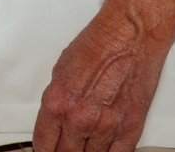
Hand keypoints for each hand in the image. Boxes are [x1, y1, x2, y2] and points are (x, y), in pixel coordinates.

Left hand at [30, 10, 166, 151]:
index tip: (48, 150)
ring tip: (86, 143)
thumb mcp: (61, 70)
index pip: (44, 144)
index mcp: (57, 103)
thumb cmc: (99, 44)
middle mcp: (79, 118)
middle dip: (64, 151)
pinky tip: (103, 148)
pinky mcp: (130, 128)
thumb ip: (58, 100)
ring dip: (87, 151)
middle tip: (66, 146)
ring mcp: (106, 126)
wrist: (130, 34)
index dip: (45, 149)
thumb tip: (55, 120)